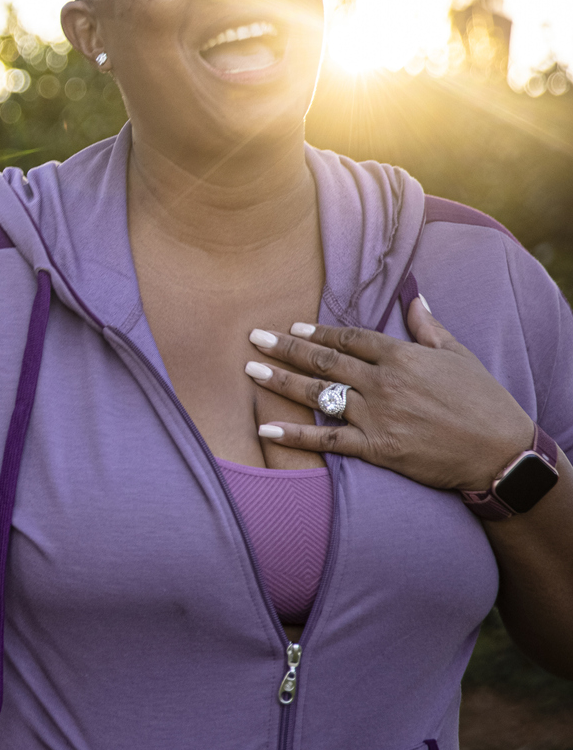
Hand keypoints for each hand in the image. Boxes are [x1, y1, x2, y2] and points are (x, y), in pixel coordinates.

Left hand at [244, 296, 538, 491]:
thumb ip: (429, 327)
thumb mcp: (459, 355)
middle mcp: (384, 382)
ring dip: (281, 382)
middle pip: (325, 361)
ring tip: (250, 371)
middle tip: (254, 338)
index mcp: (402, 356)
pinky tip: (265, 427)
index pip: (350, 338)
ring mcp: (378, 415)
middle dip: (285, 348)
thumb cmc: (484, 401)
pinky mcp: (377, 447)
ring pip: (319, 394)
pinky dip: (295, 434)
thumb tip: (413, 297)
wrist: (500, 452)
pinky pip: (327, 440)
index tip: (292, 327)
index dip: (318, 332)